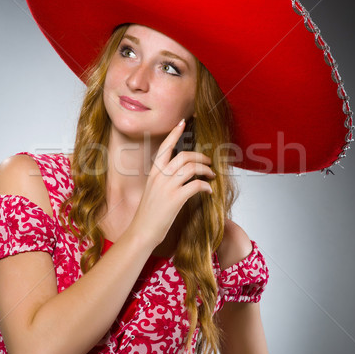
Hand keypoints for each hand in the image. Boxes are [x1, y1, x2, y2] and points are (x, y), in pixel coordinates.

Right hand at [130, 119, 214, 249]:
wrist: (142, 231)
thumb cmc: (149, 214)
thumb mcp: (153, 191)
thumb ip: (163, 179)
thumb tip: (179, 174)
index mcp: (154, 172)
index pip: (165, 147)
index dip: (174, 133)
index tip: (182, 122)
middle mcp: (159, 176)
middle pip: (183, 156)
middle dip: (200, 156)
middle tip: (209, 162)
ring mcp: (167, 187)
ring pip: (191, 168)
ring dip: (206, 170)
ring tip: (212, 175)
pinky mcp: (175, 199)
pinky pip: (196, 185)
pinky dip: (205, 186)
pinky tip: (208, 191)